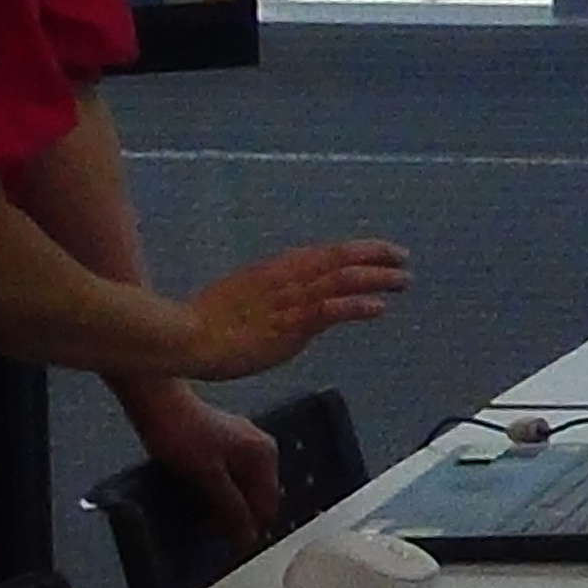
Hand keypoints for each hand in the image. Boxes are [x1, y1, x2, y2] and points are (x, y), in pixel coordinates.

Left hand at [126, 384, 288, 547]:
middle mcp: (259, 447)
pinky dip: (216, 490)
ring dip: (224, 504)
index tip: (230, 544)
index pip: (268, 504)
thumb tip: (248, 536)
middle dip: (237, 515)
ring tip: (201, 515)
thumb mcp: (209, 476)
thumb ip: (230, 507)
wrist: (155, 400)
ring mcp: (240, 442)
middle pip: (255, 495)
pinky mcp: (221, 442)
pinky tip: (197, 495)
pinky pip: (227, 476)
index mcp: (264, 454)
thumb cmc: (182, 432)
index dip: (251, 527)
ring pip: (240, 487)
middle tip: (212, 531)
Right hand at [179, 238, 410, 384]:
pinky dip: (358, 305)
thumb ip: (269, 297)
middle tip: (402, 258)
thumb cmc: (203, 323)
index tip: (381, 251)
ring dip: (377, 278)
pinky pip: (331, 309)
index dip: (358, 250)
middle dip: (376, 257)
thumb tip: (285, 304)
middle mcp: (288, 277)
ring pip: (344, 279)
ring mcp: (291, 299)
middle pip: (341, 259)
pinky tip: (379, 307)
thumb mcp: (241, 297)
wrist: (185, 336)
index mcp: (276, 269)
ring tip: (402, 280)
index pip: (326, 253)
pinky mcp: (291, 323)